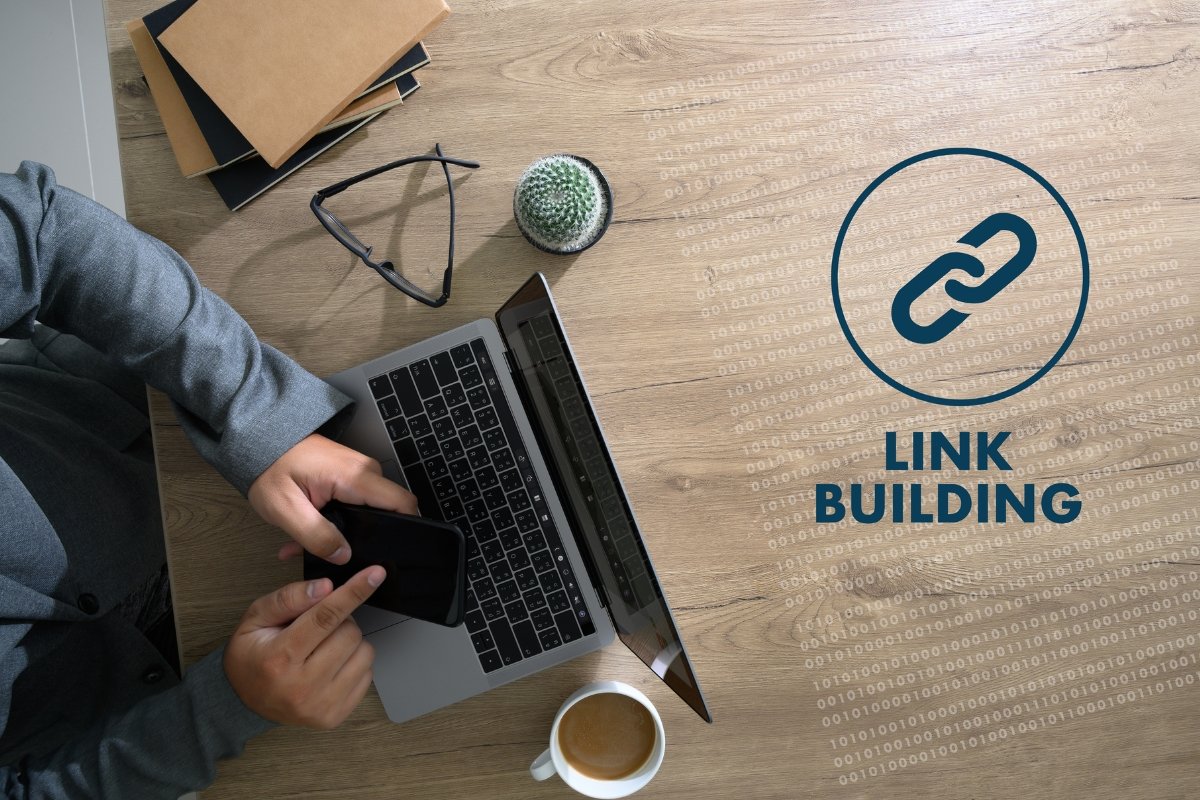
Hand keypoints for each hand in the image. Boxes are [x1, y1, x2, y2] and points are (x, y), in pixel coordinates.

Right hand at [224, 566, 384, 728]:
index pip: (325, 617)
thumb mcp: (256, 618)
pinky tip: (331, 667)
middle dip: (342, 622)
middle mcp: (301, 686)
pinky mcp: (334, 717)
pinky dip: (354, 664)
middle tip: (320, 629)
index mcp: (280, 657)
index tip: (375, 575)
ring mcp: (320, 705)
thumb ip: (289, 598)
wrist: (242, 701)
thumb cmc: (252, 654)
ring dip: (351, 643)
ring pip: (365, 653)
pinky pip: (368, 676)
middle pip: (350, 633)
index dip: (353, 592)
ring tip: (325, 648)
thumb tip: (326, 586)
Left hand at [248, 433, 417, 563]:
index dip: (406, 529)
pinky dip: (344, 519)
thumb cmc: (269, 468)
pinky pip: (361, 501)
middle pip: (392, 509)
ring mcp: (360, 471)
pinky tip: (318, 531)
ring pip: (374, 508)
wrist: (261, 442)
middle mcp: (364, 470)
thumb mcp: (286, 510)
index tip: (391, 551)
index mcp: (354, 476)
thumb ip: (316, 536)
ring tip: (320, 545)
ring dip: (354, 529)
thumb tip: (343, 556)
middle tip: (343, 554)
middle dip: (373, 536)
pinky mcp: (352, 475)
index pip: (403, 503)